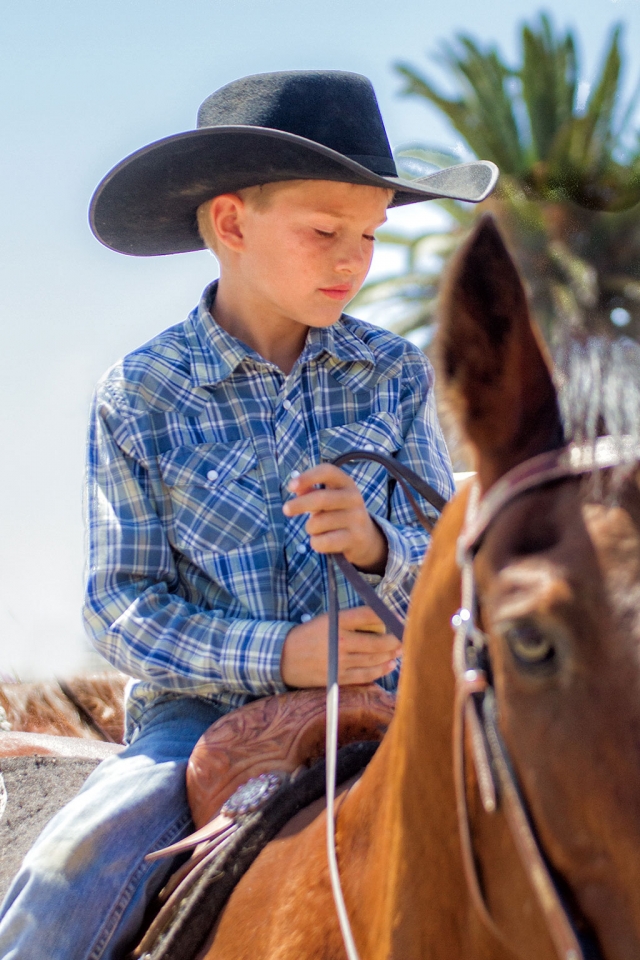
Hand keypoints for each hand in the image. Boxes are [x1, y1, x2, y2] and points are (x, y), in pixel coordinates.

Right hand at [281, 606, 400, 687]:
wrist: (283, 657)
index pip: (369, 615)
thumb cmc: (309, 635)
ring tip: (399, 651)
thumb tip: (381, 621)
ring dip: (390, 655)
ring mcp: (340, 661)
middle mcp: (340, 640)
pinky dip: (381, 671)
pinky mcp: (338, 677)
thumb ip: (352, 620)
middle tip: (404, 638)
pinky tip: (389, 665)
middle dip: (395, 640)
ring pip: (375, 659)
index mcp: (337, 621)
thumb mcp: (327, 619)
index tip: (399, 617)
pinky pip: (366, 675)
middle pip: (378, 641)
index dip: (387, 616)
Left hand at [282, 464, 387, 573]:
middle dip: (299, 504)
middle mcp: (354, 498)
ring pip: (318, 523)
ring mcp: (357, 519)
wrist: (367, 538)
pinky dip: (316, 543)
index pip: (328, 472)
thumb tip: (296, 488)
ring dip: (310, 528)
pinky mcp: (355, 538)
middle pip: (321, 498)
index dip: (308, 477)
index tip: (291, 486)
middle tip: (285, 510)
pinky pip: (323, 542)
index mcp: (346, 483)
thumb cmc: (338, 513)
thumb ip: (311, 491)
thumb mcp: (328, 498)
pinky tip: (322, 541)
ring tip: (318, 529)